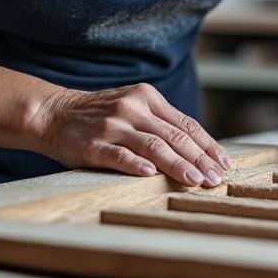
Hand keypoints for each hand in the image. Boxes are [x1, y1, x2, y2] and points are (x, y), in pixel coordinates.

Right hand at [36, 83, 229, 186]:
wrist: (53, 114)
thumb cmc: (99, 116)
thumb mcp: (132, 108)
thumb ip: (159, 123)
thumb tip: (198, 150)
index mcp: (147, 97)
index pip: (186, 124)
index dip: (208, 145)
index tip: (224, 163)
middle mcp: (133, 107)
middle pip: (175, 135)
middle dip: (200, 159)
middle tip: (215, 178)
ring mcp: (113, 125)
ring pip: (154, 145)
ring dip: (178, 164)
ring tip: (195, 180)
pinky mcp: (93, 144)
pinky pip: (119, 155)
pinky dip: (137, 165)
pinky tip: (151, 175)